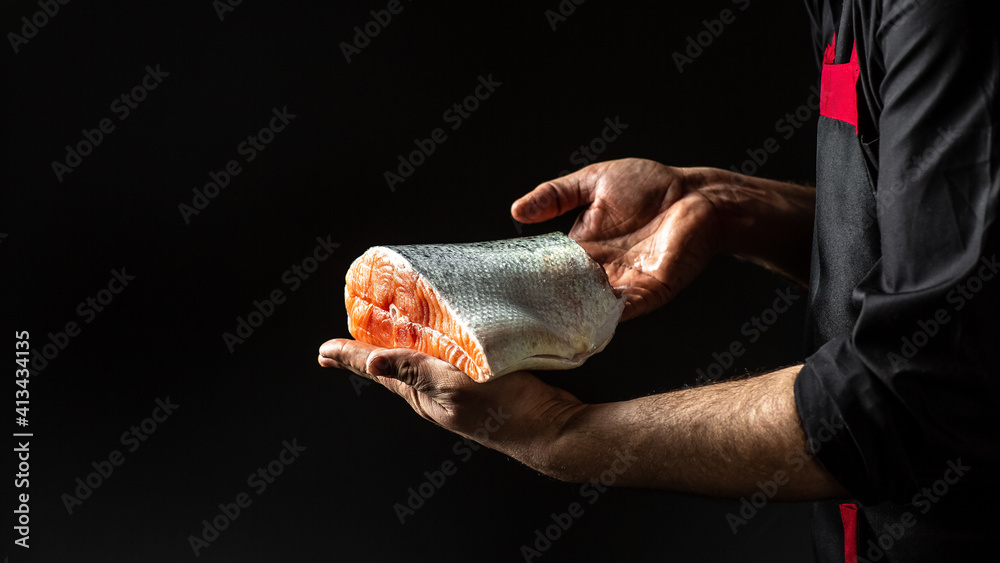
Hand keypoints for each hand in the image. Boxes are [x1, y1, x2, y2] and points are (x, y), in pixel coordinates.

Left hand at [317, 338, 584, 466]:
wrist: (552, 429)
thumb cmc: (506, 412)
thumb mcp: (455, 386)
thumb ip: (416, 371)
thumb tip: (371, 361)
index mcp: (422, 395)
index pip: (377, 369)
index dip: (349, 357)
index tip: (323, 350)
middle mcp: (434, 393)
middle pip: (392, 366)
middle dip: (368, 351)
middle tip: (344, 339)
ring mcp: (457, 389)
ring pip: (419, 362)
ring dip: (400, 345)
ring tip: (384, 331)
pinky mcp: (480, 381)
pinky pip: (446, 359)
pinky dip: (435, 344)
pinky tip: (441, 335)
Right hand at [512, 158, 726, 319]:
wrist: (698, 194)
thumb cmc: (650, 185)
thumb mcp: (592, 182)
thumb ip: (555, 195)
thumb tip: (516, 210)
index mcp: (584, 247)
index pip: (551, 268)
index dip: (531, 276)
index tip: (506, 284)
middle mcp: (601, 270)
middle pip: (568, 292)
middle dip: (547, 302)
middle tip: (518, 311)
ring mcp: (625, 283)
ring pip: (592, 306)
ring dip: (573, 313)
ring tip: (547, 321)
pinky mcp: (651, 291)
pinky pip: (626, 310)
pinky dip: (609, 317)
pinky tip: (589, 321)